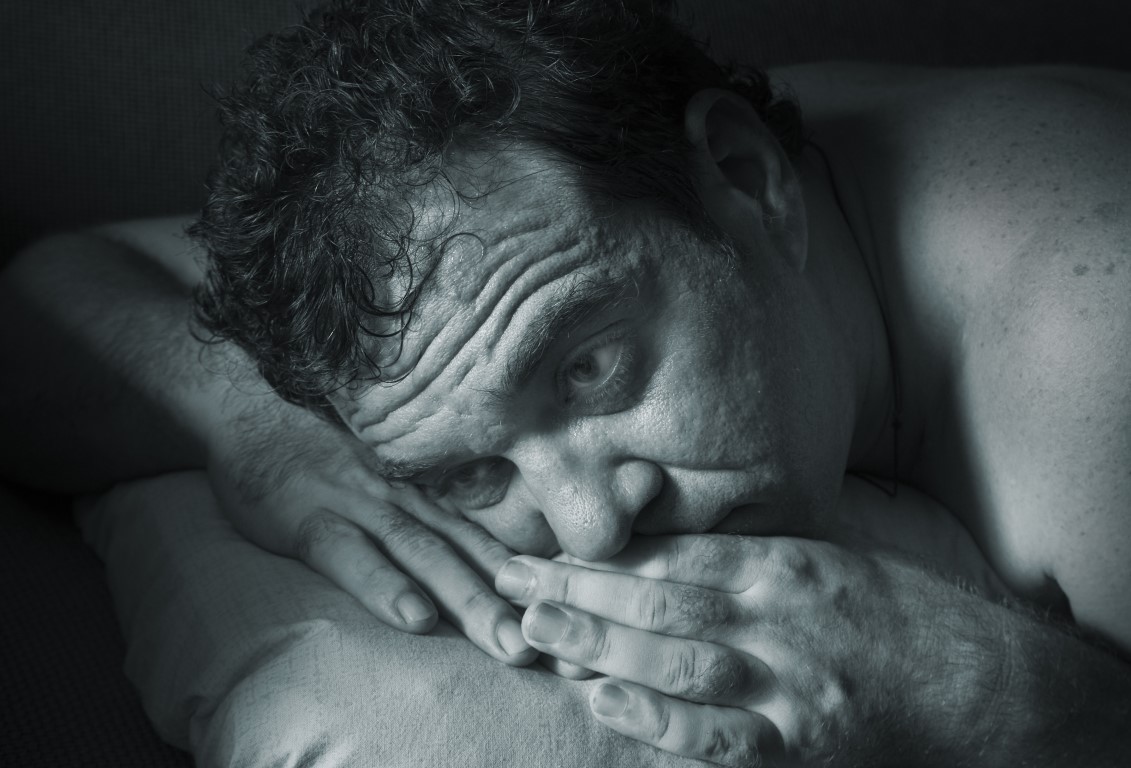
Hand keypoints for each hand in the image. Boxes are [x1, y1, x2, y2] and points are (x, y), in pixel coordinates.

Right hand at [206, 399, 536, 665]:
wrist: (251, 416)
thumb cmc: (320, 464)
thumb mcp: (378, 485)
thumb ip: (418, 519)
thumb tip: (469, 561)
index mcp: (420, 497)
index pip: (482, 540)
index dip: (523, 579)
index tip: (563, 616)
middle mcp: (402, 498)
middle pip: (464, 553)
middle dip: (508, 603)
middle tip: (545, 647)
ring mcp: (359, 504)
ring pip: (422, 554)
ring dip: (467, 598)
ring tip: (503, 640)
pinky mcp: (310, 517)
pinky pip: (351, 555)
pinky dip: (384, 585)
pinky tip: (413, 615)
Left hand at [496, 534, 1003, 765]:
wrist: (987, 690)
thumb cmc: (902, 619)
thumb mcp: (831, 563)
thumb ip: (752, 558)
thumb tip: (664, 552)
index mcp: (789, 565)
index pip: (675, 555)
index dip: (603, 555)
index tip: (547, 552)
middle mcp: (784, 616)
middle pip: (661, 600)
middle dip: (581, 590)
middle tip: (514, 582)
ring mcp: (791, 683)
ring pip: (677, 661)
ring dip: (599, 645)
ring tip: (537, 630)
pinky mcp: (800, 744)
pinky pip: (716, 735)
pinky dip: (654, 721)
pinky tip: (603, 701)